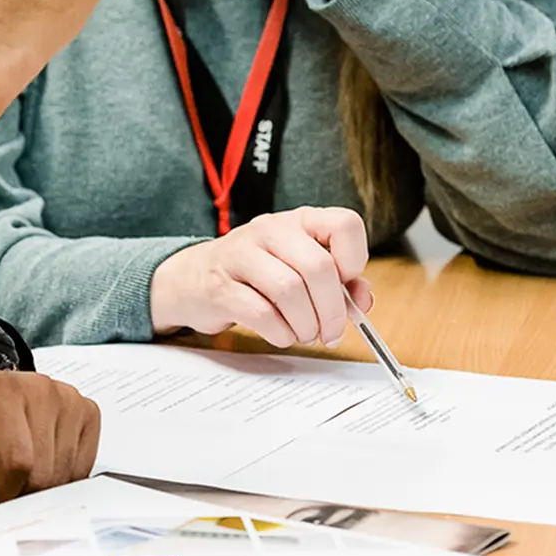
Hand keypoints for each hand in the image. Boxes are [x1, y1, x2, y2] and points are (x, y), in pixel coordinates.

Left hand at [0, 356, 100, 508]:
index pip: (17, 461)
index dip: (1, 491)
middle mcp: (39, 387)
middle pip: (44, 472)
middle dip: (20, 491)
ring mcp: (67, 397)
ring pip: (66, 473)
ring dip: (40, 485)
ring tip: (17, 465)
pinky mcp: (87, 411)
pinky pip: (83, 467)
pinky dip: (61, 477)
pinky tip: (40, 461)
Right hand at [149, 207, 374, 347]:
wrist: (193, 279)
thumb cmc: (256, 274)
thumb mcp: (299, 267)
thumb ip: (338, 281)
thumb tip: (362, 299)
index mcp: (298, 220)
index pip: (344, 224)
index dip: (354, 259)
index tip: (347, 286)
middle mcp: (270, 229)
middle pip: (318, 267)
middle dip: (332, 310)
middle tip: (330, 331)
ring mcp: (240, 254)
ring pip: (290, 290)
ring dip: (306, 324)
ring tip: (305, 334)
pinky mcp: (219, 284)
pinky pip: (261, 313)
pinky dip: (280, 332)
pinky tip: (281, 334)